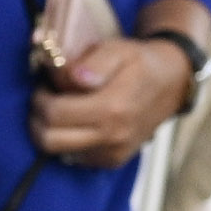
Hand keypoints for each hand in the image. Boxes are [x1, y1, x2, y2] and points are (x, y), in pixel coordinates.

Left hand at [34, 34, 194, 168]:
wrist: (172, 83)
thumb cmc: (141, 63)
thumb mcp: (120, 49)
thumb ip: (96, 61)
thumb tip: (75, 77)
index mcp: (112, 108)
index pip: (54, 114)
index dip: (40, 99)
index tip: (46, 86)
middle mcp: (113, 137)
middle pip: (49, 140)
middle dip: (38, 119)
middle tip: (47, 99)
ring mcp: (113, 153)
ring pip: (58, 152)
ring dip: (50, 131)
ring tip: (61, 109)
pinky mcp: (113, 160)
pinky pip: (75, 157)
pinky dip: (68, 140)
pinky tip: (78, 122)